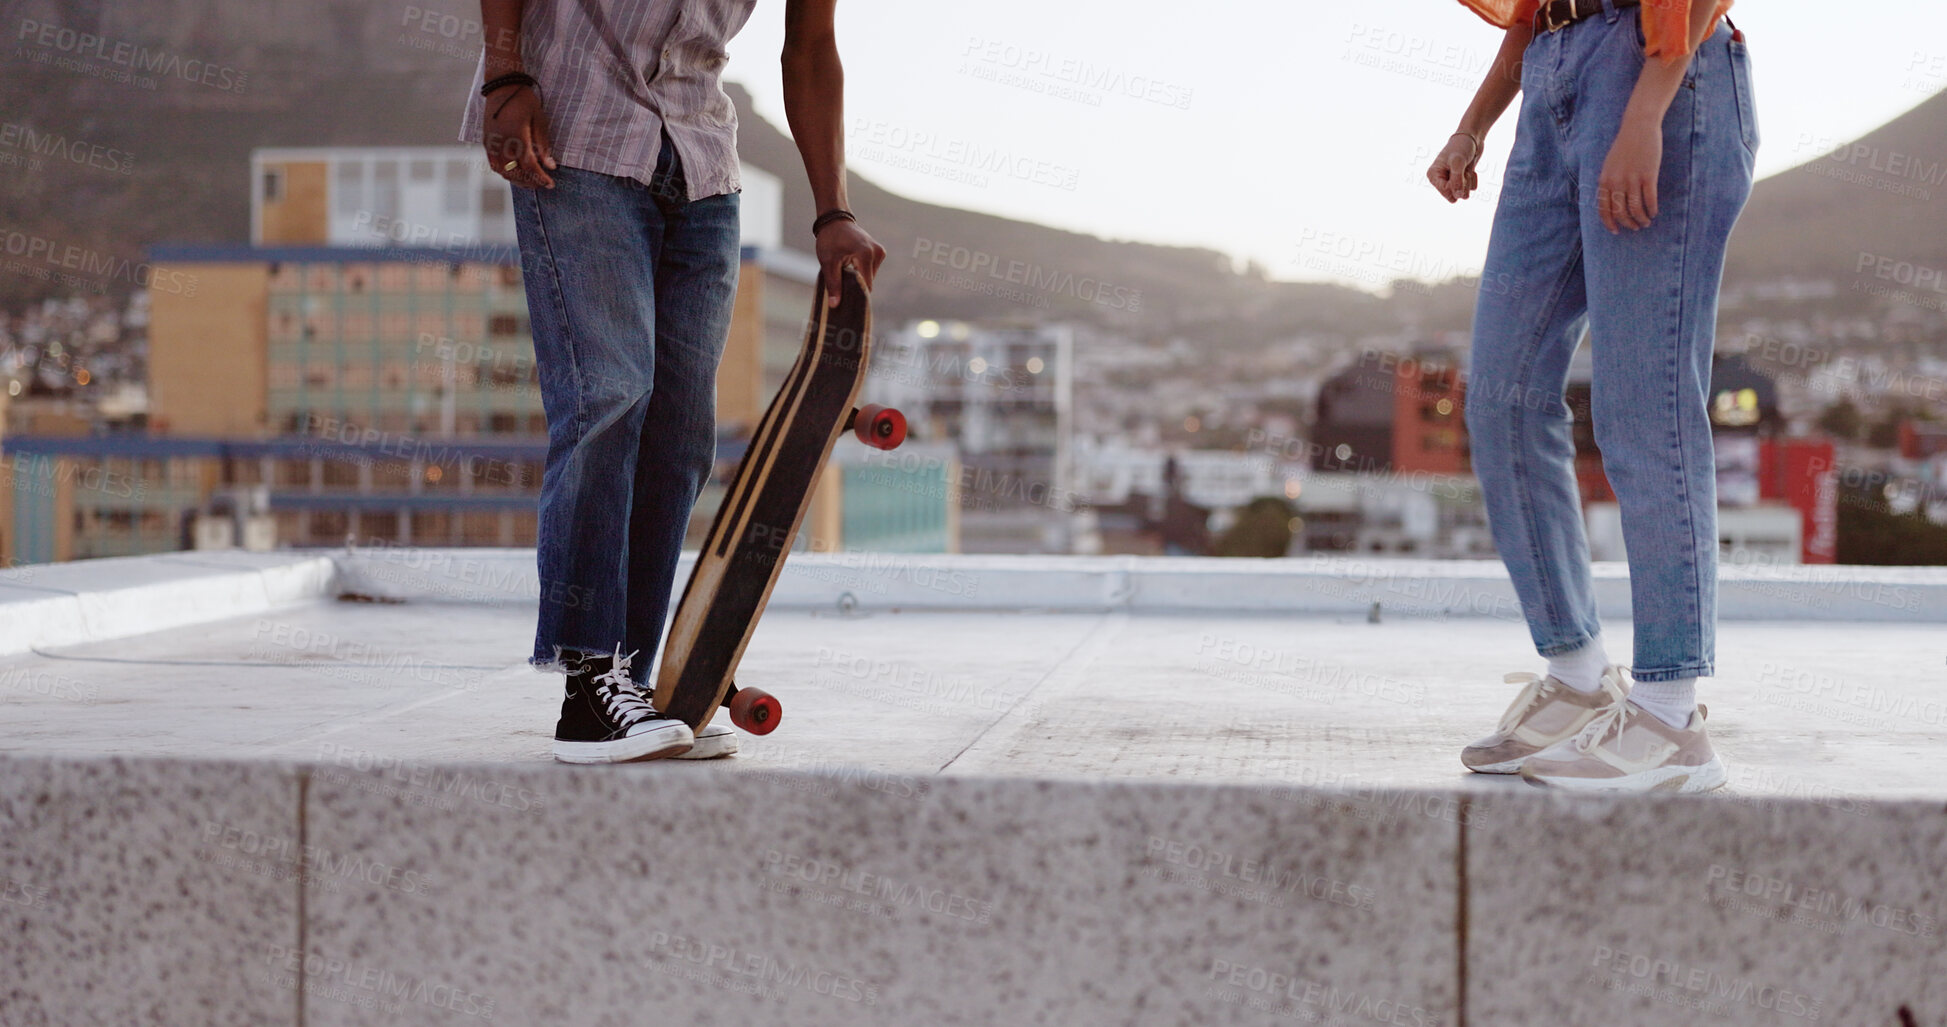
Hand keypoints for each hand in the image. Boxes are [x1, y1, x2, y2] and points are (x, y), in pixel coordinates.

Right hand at [482, 85, 555, 189]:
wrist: (502, 87)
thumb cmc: (524, 101)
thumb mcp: (539, 120)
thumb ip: (544, 145)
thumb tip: (551, 166)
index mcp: (517, 136)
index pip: (529, 166)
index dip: (540, 178)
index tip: (550, 184)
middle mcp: (502, 142)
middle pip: (515, 173)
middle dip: (530, 182)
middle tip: (542, 184)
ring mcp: (492, 143)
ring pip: (503, 172)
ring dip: (517, 180)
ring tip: (530, 181)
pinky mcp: (486, 142)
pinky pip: (494, 165)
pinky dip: (505, 172)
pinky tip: (516, 173)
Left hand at [814, 220, 886, 305]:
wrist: (835, 221)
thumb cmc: (830, 240)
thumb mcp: (828, 262)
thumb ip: (833, 284)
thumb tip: (835, 305)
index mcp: (866, 254)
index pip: (866, 285)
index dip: (856, 295)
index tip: (846, 302)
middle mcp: (877, 252)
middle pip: (868, 281)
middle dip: (856, 285)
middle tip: (841, 285)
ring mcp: (880, 251)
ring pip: (870, 276)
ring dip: (858, 278)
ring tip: (844, 270)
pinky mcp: (879, 252)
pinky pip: (870, 269)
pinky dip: (861, 271)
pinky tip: (850, 266)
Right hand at [1427, 132, 1482, 202]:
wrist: (1472, 138)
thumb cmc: (1461, 146)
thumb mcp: (1458, 162)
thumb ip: (1457, 180)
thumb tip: (1457, 196)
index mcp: (1433, 175)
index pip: (1445, 190)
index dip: (1456, 184)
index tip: (1461, 174)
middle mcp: (1440, 180)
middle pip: (1453, 196)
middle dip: (1462, 185)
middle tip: (1463, 171)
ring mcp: (1450, 181)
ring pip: (1462, 195)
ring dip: (1468, 182)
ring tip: (1466, 169)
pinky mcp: (1461, 181)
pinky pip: (1470, 189)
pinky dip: (1473, 180)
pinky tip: (1470, 169)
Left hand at [1597, 116, 1661, 232]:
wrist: (1638, 127)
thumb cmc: (1624, 147)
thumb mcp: (1609, 166)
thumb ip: (1608, 183)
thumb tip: (1611, 204)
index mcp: (1604, 181)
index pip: (1604, 210)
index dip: (1610, 223)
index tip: (1616, 231)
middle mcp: (1616, 182)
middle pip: (1621, 213)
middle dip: (1628, 224)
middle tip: (1635, 227)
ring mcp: (1632, 179)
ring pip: (1636, 209)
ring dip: (1641, 219)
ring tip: (1646, 222)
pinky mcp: (1648, 175)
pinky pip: (1649, 199)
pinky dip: (1652, 209)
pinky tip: (1654, 212)